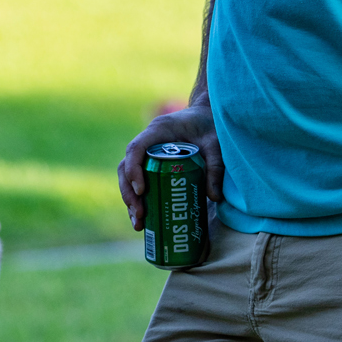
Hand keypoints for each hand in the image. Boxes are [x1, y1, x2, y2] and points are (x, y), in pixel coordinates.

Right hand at [120, 102, 222, 229]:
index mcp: (158, 130)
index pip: (136, 148)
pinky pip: (137, 182)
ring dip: (130, 201)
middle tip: (140, 215)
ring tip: (139, 224)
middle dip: (129, 193)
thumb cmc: (210, 126)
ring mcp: (146, 153)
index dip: (133, 170)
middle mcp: (147, 141)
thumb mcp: (216, 144)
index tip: (141, 191)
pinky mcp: (150, 164)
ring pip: (127, 177)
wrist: (207, 117)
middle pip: (125, 167)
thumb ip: (216, 167)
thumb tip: (213, 197)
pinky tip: (143, 220)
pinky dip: (138, 200)